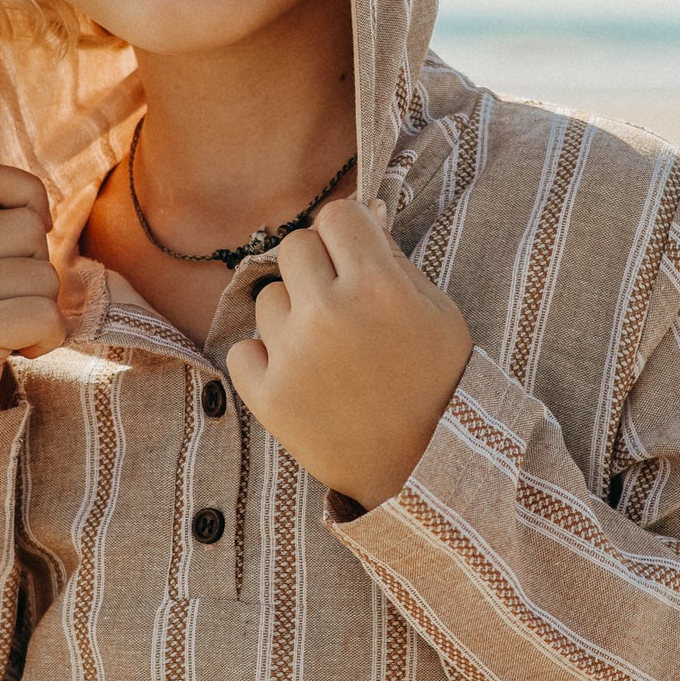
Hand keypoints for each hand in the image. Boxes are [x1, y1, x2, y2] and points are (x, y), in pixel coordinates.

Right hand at [0, 160, 64, 419]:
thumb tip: (38, 208)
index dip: (24, 194)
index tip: (31, 232)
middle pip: (29, 230)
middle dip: (35, 271)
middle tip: (4, 307)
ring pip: (44, 276)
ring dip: (41, 311)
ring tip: (5, 334)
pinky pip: (46, 314)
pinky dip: (47, 340)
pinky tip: (18, 354)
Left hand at [226, 198, 472, 510]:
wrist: (420, 468)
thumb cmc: (436, 383)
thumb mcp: (437, 312)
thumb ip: (393, 258)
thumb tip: (362, 212)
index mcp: (378, 286)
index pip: (336, 215)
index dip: (348, 234)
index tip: (355, 258)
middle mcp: (329, 313)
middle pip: (295, 246)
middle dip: (317, 268)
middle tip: (341, 305)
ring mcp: (293, 355)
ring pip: (267, 298)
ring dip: (292, 317)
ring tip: (326, 352)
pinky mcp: (266, 395)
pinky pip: (242, 349)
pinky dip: (264, 361)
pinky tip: (300, 377)